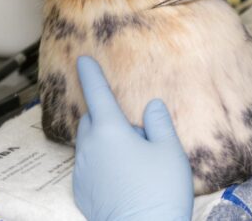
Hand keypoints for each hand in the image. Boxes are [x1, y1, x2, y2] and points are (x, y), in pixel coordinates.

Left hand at [72, 57, 192, 220]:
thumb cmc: (159, 192)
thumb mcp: (170, 152)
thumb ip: (159, 123)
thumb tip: (151, 107)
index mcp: (110, 131)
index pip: (97, 93)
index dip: (90, 74)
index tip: (82, 60)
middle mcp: (90, 148)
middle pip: (92, 119)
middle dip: (104, 115)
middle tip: (129, 126)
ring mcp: (82, 171)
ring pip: (89, 144)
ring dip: (103, 140)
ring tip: (130, 156)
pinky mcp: (81, 191)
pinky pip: (88, 166)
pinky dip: (100, 162)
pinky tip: (122, 176)